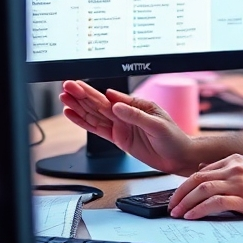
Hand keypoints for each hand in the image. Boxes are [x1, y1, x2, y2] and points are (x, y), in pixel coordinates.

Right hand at [60, 80, 194, 174]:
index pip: (110, 97)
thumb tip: (116, 105)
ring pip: (94, 115)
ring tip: (63, 99)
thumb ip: (135, 115)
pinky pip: (98, 129)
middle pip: (98, 104)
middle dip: (80, 96)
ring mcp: (121, 126)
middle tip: (65, 87)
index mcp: (136, 105)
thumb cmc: (173, 137)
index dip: (92, 92)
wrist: (178, 157)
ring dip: (78, 108)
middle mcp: (126, 114)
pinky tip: (73, 116)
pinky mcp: (118, 138)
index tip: (78, 85)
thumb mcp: (157, 124)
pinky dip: (84, 123)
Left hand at [168, 154, 242, 218]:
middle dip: (180, 194)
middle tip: (171, 207)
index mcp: (233, 160)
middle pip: (197, 179)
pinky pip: (216, 202)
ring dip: (186, 202)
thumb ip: (225, 169)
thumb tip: (202, 171)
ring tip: (177, 213)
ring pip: (204, 189)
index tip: (175, 197)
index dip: (184, 186)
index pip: (200, 172)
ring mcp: (239, 183)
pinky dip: (200, 209)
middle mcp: (234, 169)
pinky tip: (192, 215)